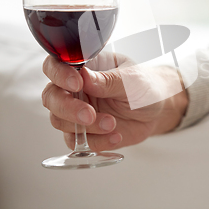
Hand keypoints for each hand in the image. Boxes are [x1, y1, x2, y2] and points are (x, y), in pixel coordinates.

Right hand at [41, 52, 188, 150]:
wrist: (157, 110)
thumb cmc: (144, 86)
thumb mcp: (132, 80)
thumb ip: (108, 80)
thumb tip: (84, 77)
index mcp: (85, 67)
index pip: (55, 65)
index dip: (59, 74)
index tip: (77, 84)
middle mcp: (75, 88)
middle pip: (51, 97)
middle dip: (67, 108)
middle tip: (90, 115)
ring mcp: (76, 111)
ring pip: (59, 121)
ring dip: (85, 127)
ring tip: (112, 124)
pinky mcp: (84, 133)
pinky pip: (76, 142)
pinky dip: (96, 142)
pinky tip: (116, 136)